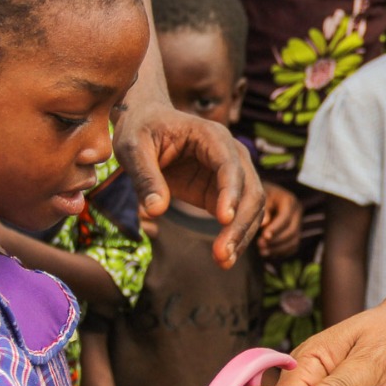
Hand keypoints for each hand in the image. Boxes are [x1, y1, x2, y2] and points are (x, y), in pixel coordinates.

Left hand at [113, 103, 263, 268]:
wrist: (148, 123)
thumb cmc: (140, 129)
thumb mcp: (133, 148)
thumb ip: (145, 177)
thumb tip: (156, 211)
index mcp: (212, 136)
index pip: (230, 165)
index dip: (230, 192)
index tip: (223, 219)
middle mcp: (231, 155)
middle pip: (250, 190)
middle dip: (239, 224)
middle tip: (222, 254)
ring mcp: (231, 175)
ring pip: (252, 207)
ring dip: (241, 235)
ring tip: (223, 261)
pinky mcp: (223, 192)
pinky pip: (238, 216)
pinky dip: (234, 236)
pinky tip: (223, 257)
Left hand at [258, 183, 303, 259]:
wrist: (264, 197)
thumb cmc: (259, 196)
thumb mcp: (260, 198)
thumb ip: (263, 209)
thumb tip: (264, 223)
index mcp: (289, 200)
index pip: (285, 217)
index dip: (275, 228)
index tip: (264, 236)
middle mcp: (297, 212)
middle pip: (292, 230)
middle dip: (276, 240)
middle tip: (260, 245)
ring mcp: (298, 223)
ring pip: (294, 240)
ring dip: (278, 248)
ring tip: (262, 252)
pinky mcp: (296, 232)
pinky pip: (293, 246)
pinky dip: (282, 252)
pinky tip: (269, 254)